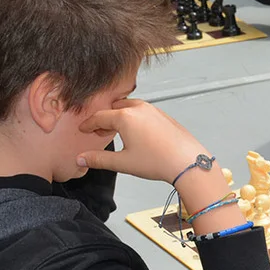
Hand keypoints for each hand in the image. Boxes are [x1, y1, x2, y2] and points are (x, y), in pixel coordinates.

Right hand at [76, 99, 210, 183]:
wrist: (187, 161)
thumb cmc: (159, 160)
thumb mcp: (123, 163)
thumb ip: (99, 159)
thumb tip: (82, 158)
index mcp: (125, 117)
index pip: (99, 117)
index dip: (88, 124)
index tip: (83, 129)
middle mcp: (139, 109)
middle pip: (114, 108)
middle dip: (104, 118)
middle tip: (99, 131)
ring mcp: (154, 110)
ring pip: (130, 107)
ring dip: (120, 116)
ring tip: (117, 131)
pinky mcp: (164, 115)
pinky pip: (144, 111)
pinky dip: (134, 117)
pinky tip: (136, 132)